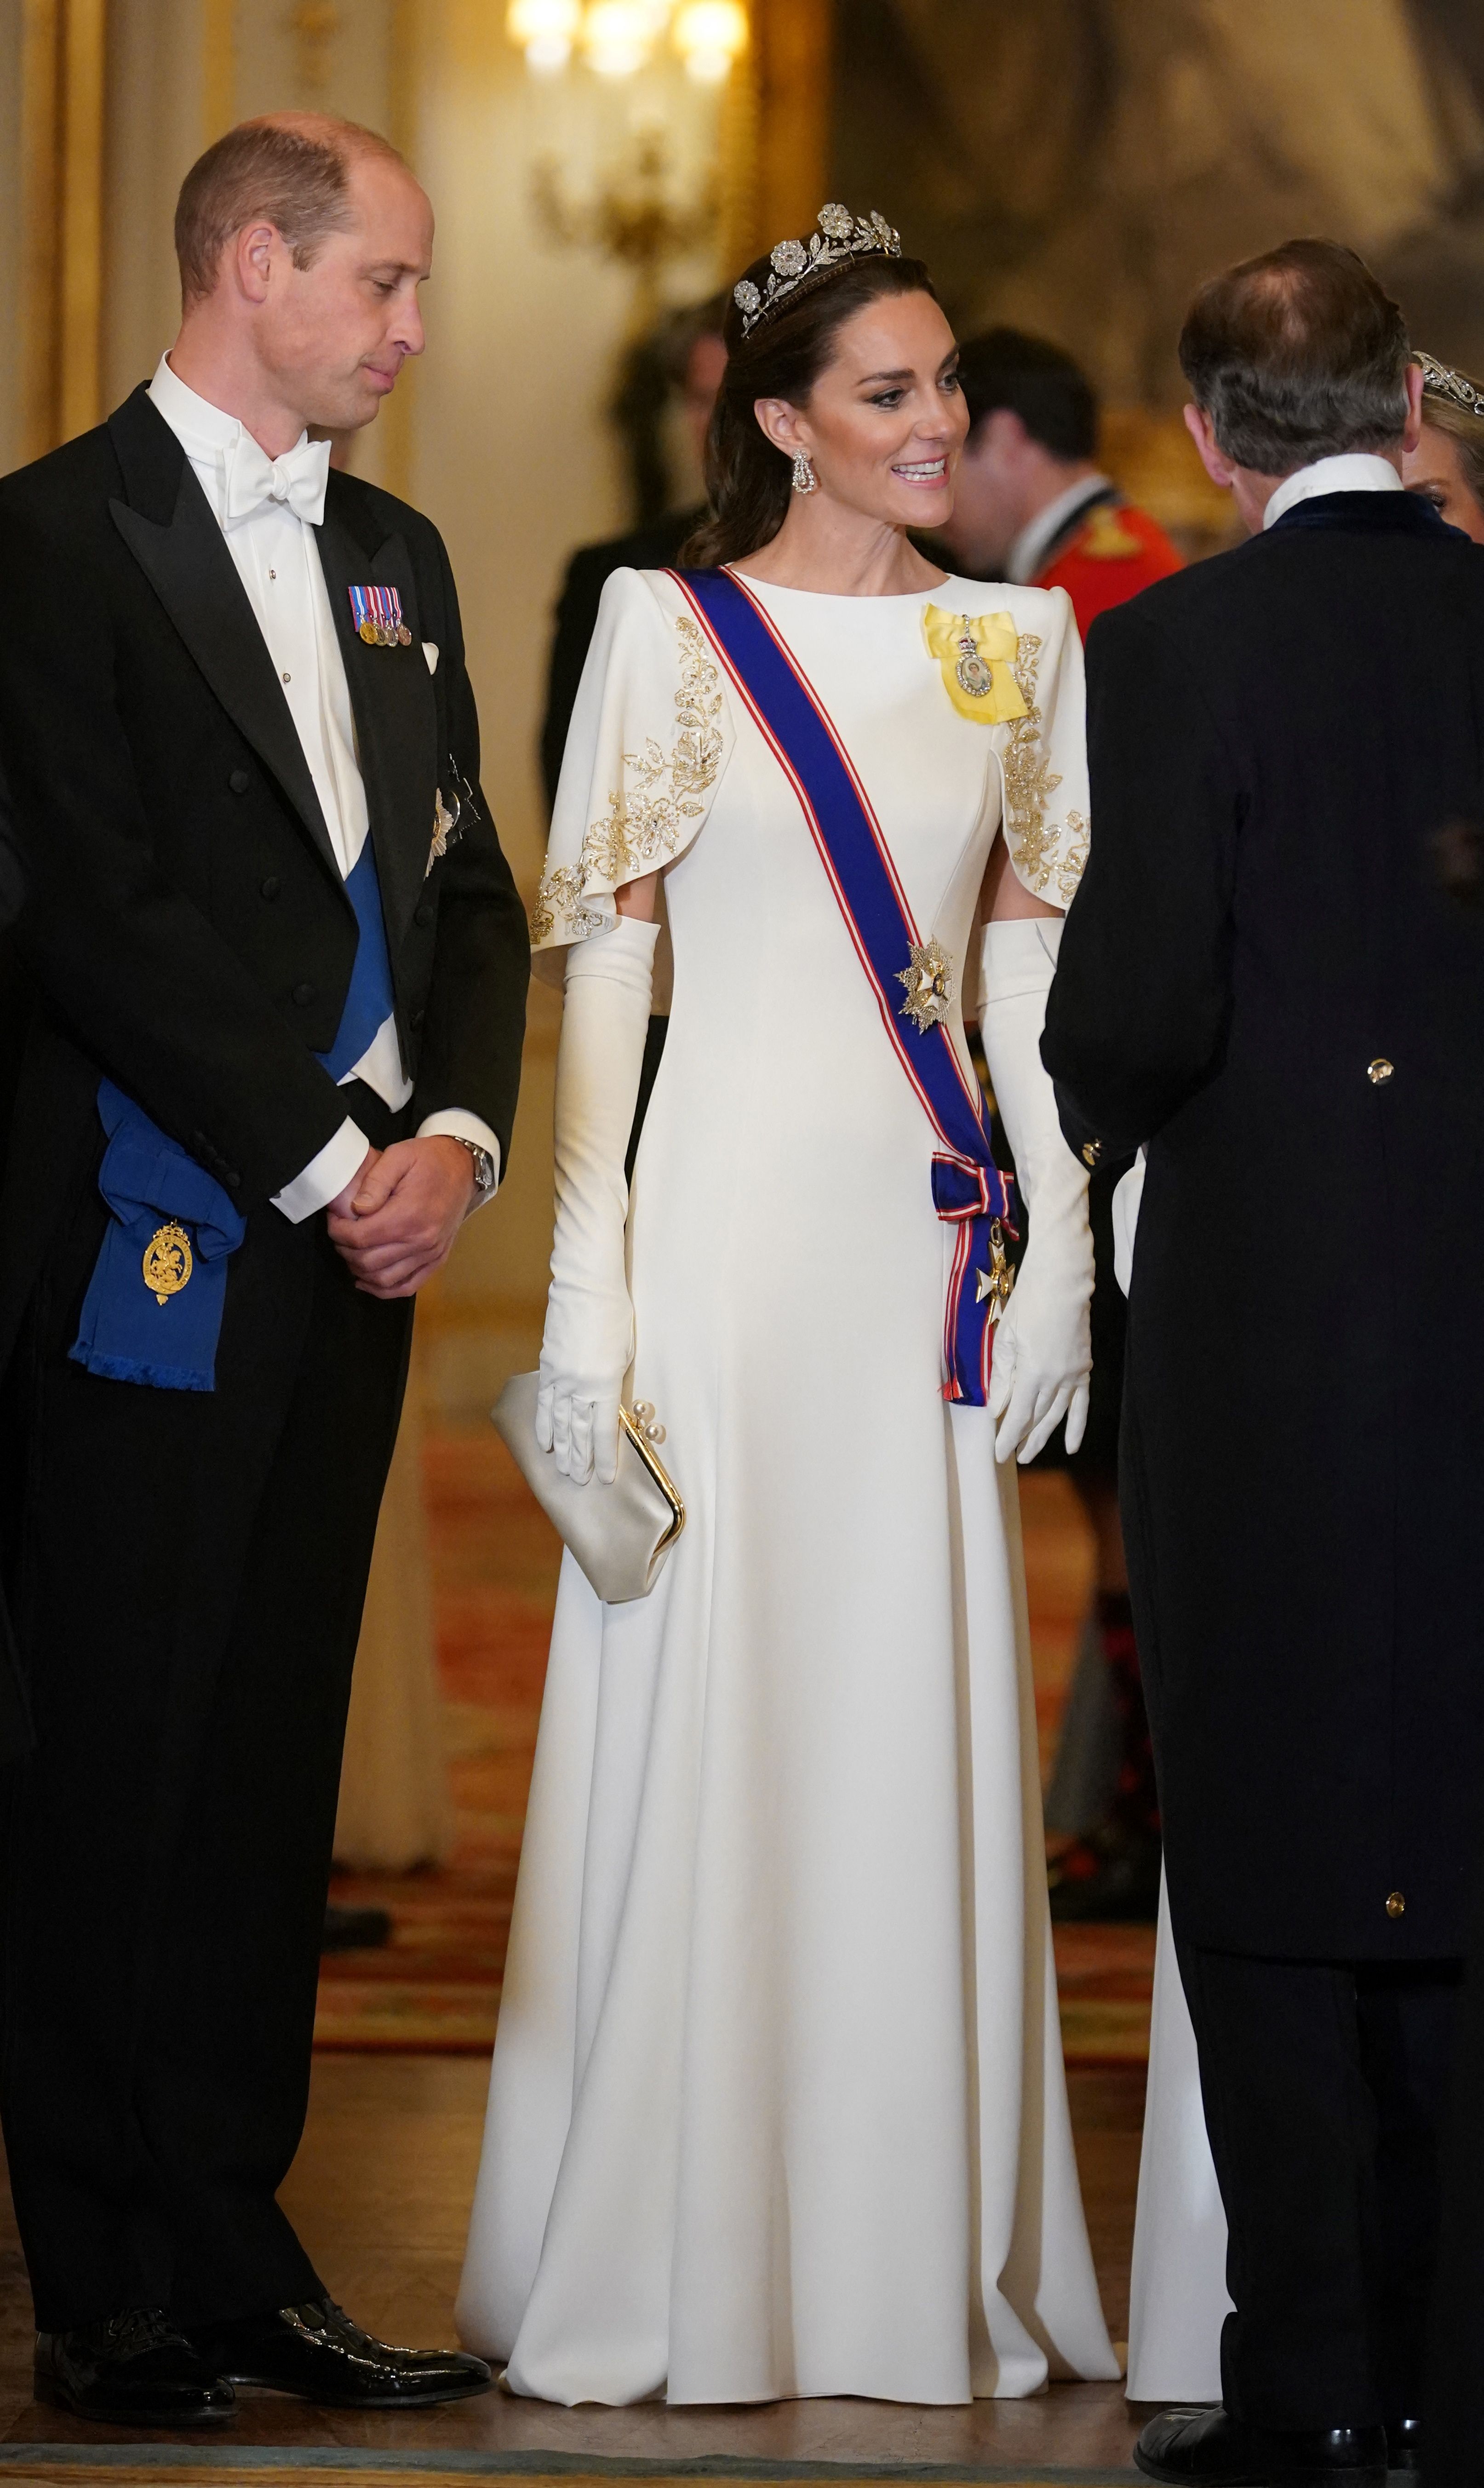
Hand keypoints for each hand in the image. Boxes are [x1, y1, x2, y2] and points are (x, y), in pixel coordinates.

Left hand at [326, 1136, 474, 1297]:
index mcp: (409, 1215)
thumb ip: (374, 1182)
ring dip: (359, 1270)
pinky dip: (383, 1289)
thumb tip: (356, 1209)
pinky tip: (367, 1280)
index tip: (334, 1219)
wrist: (463, 1167)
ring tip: (352, 1252)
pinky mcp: (437, 1260)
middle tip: (340, 1233)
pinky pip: (407, 1287)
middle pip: (367, 1261)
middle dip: (344, 1249)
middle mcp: (421, 1241)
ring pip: (383, 1279)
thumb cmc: (429, 1160)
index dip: (338, 1231)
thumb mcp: (398, 1156)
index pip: (360, 1238)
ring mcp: (431, 1254)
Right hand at [534, 1270, 633, 1486]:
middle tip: (580, 1482)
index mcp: (606, 1382)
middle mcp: (580, 1385)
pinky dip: (544, 1424)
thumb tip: (607, 1407)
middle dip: (581, 1459)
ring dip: (562, 1449)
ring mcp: (560, 1376)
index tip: (605, 1479)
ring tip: (563, 1471)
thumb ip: (616, 1384)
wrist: (587, 1286)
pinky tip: (545, 1442)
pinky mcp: (548, 1365)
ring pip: (559, 1422)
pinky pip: (544, 1403)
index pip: (604, 1430)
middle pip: (579, 1432)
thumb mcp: (626, 1353)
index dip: (605, 1457)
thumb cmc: (615, 1316)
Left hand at [988, 1246, 1091, 1465]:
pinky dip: (1076, 1425)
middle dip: (1023, 1439)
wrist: (1062, 1280)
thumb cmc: (1029, 1303)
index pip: (1018, 1415)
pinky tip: (1071, 1445)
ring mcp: (1073, 1373)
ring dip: (1044, 1436)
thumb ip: (1001, 1377)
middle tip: (1012, 1457)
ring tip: (1031, 1454)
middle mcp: (1056, 1378)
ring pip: (1056, 1414)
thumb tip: (996, 1409)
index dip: (1007, 1437)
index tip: (998, 1453)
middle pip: (1036, 1417)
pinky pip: (1081, 1403)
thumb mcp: (1005, 1339)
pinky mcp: (1084, 1366)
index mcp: (1032, 1372)